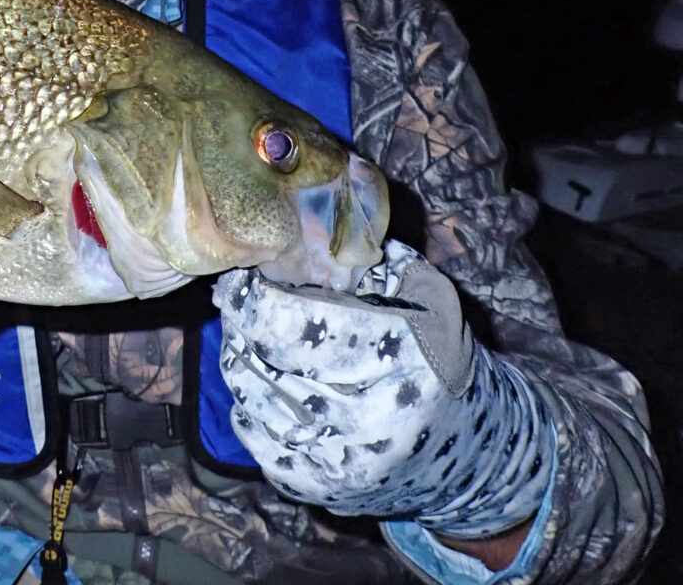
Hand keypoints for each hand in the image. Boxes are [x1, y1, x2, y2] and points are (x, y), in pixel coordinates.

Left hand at [213, 241, 553, 541]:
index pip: (290, 323)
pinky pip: (256, 436)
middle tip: (238, 302)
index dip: (253, 296)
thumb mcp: (427, 297)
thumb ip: (372, 260)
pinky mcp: (318, 487)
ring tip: (253, 341)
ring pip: (250, 397)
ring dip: (243, 361)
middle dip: (241, 324)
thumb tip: (308, 219)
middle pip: (262, 358)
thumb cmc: (438, 357)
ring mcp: (340, 460)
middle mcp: (368, 415)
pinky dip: (252, 406)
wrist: (469, 454)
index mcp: (397, 357)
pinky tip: (269, 385)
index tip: (241, 277)